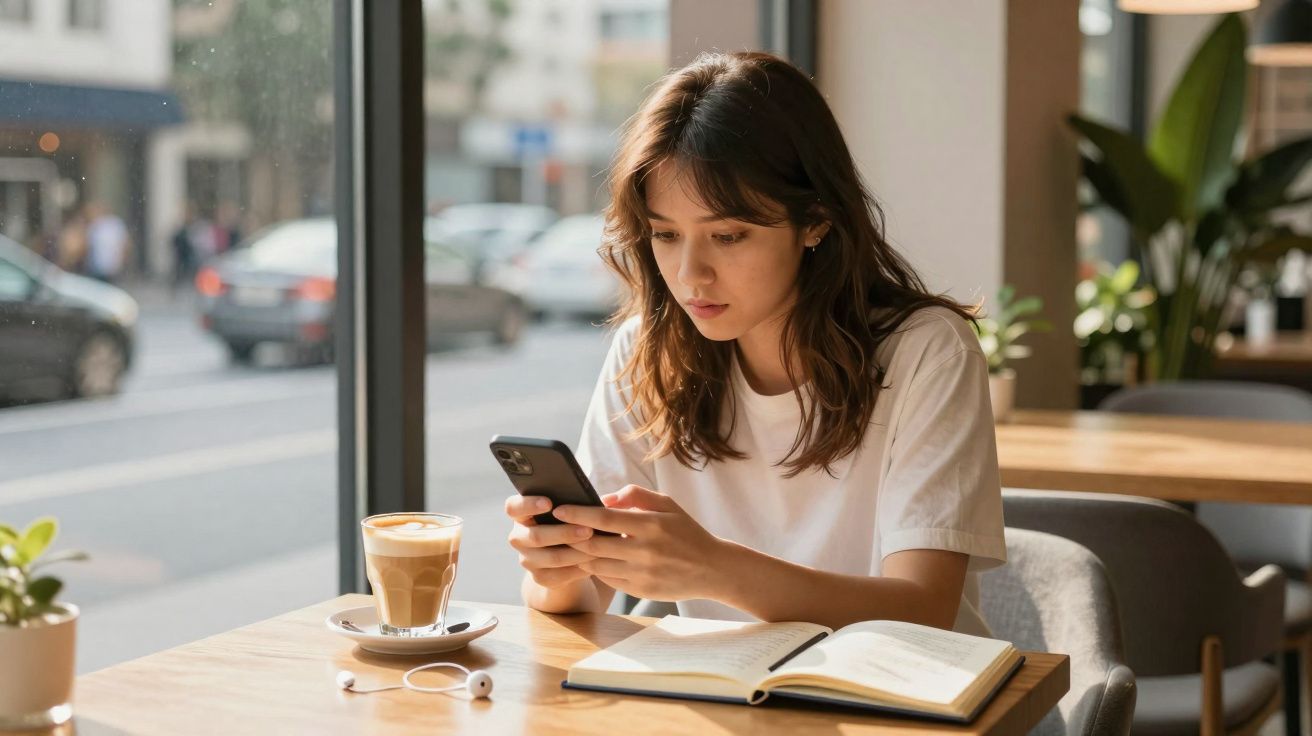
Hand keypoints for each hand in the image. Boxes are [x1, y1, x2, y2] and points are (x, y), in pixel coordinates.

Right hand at [504, 495, 596, 589]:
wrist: (567, 554)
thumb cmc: (570, 520)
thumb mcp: (568, 508)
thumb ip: (575, 501)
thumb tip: (604, 500)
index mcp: (520, 514)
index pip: (513, 507)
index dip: (528, 504)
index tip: (549, 503)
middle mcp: (519, 537)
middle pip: (535, 536)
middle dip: (564, 533)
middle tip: (589, 529)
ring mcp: (527, 559)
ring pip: (551, 558)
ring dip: (576, 552)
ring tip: (598, 546)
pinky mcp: (540, 578)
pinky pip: (559, 575)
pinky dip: (579, 569)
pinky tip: (595, 562)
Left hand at [554, 485, 726, 601]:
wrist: (712, 569)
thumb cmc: (687, 532)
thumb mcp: (667, 505)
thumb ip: (635, 496)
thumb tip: (604, 500)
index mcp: (651, 525)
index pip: (604, 519)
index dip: (577, 514)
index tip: (559, 509)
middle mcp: (645, 551)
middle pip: (594, 545)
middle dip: (571, 536)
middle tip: (556, 529)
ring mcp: (642, 574)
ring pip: (597, 565)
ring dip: (580, 555)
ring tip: (570, 544)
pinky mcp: (641, 591)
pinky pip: (608, 579)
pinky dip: (596, 569)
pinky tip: (592, 560)